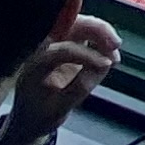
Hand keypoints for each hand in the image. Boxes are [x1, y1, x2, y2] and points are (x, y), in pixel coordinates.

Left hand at [1, 14, 119, 144]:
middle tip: (116, 44)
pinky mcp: (64, 45)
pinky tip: (110, 51)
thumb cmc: (38, 115)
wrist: (28, 119)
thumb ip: (79, 87)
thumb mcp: (58, 110)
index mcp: (34, 65)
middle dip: (96, 29)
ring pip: (79, 25)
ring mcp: (53, 44)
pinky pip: (84, 33)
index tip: (106, 65)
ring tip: (115, 49)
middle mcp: (41, 48)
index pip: (61, 50)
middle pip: (70, 25)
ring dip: (100, 31)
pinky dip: (99, 38)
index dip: (86, 55)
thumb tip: (104, 66)